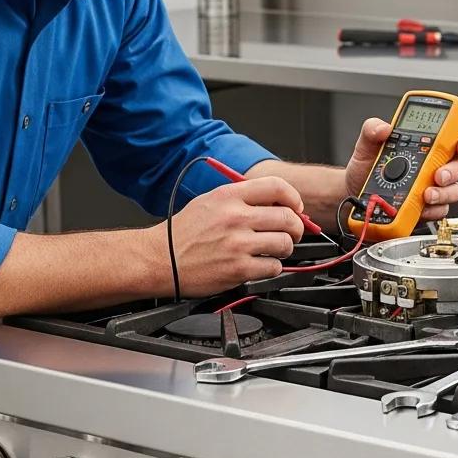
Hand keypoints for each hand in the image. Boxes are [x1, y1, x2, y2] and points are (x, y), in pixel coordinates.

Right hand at [148, 177, 304, 296]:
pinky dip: (272, 267)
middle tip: (292, 233)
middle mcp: (235, 218)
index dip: (294, 198)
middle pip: (287, 217)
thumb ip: (242, 199)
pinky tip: (260, 264)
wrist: (160, 259)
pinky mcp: (238, 270)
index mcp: (228, 196)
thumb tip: (277, 204)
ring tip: (274, 250)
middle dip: (296, 227)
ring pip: (285, 243)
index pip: (276, 187)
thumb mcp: (210, 202)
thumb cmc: (184, 233)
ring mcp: (237, 245)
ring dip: (285, 248)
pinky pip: (273, 267)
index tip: (297, 208)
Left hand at [344, 117, 457, 222]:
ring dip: (443, 193)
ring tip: (426, 194)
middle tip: (438, 175)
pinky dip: (432, 210)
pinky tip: (421, 207)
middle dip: (453, 171)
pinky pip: (439, 210)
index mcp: (425, 146)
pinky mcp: (426, 208)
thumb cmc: (366, 169)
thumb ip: (372, 130)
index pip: (453, 139)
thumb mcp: (366, 146)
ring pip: (452, 190)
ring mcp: (432, 187)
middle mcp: (433, 166)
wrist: (354, 195)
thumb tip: (382, 128)